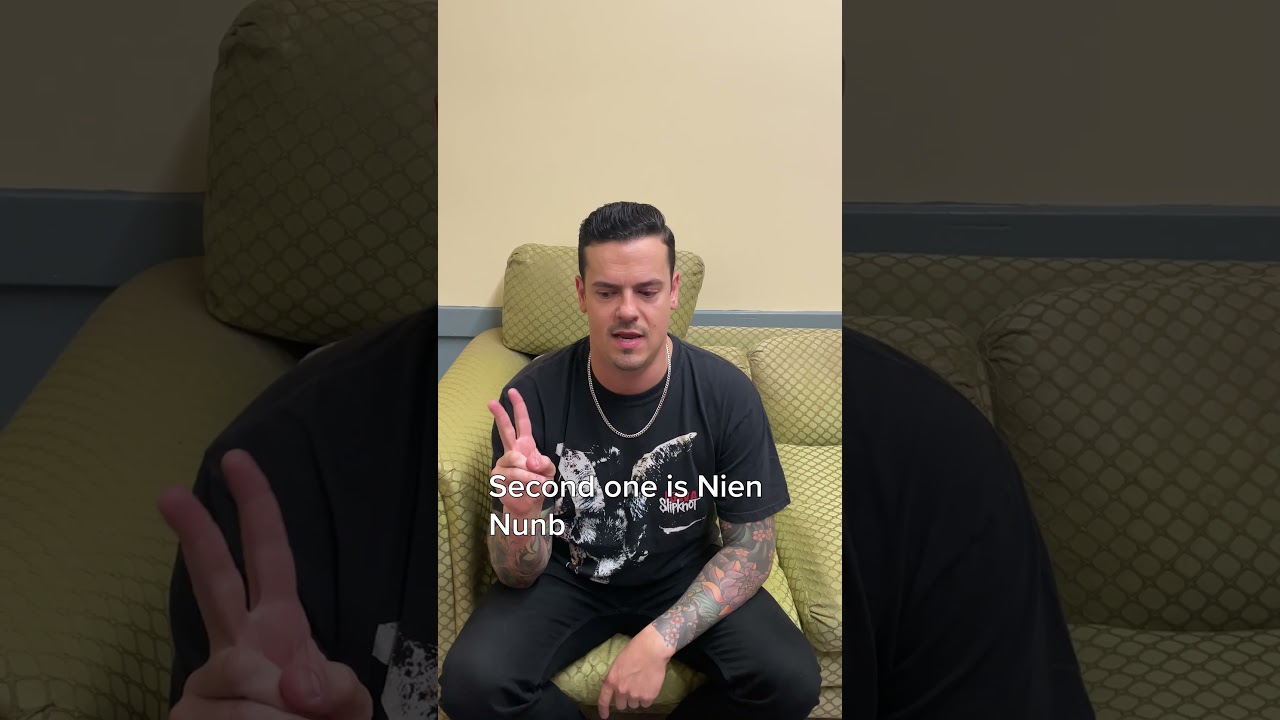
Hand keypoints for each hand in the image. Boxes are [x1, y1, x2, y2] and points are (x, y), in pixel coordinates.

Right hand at [159, 449, 372, 719]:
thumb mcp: (345, 705)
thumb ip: (335, 689)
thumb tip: (297, 686)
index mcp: (280, 625)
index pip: (270, 556)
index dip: (257, 508)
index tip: (237, 460)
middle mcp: (236, 644)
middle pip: (214, 578)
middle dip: (195, 534)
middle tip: (168, 492)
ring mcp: (205, 680)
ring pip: (235, 673)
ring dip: (273, 711)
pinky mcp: (183, 715)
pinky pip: (222, 716)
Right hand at [488, 388, 555, 517]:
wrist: (529, 505)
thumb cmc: (539, 484)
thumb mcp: (549, 471)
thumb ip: (544, 462)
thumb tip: (530, 461)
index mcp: (524, 445)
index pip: (521, 423)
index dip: (518, 407)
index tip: (513, 392)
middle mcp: (511, 451)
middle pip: (504, 430)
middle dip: (499, 415)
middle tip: (491, 402)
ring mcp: (502, 464)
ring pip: (516, 461)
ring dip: (530, 473)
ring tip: (540, 482)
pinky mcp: (497, 478)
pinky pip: (513, 476)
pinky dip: (526, 481)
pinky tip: (530, 487)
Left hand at [597, 626, 671, 718]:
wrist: (652, 649)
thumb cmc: (634, 651)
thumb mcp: (618, 663)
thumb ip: (613, 677)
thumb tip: (608, 684)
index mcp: (612, 681)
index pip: (604, 700)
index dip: (603, 710)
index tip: (605, 716)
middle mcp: (622, 690)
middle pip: (621, 705)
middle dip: (625, 699)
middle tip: (632, 689)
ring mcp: (635, 695)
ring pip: (634, 705)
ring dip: (637, 698)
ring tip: (643, 684)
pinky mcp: (648, 697)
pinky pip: (646, 704)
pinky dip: (647, 698)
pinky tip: (650, 686)